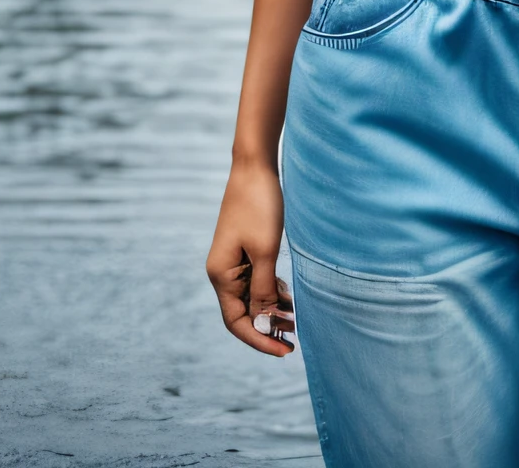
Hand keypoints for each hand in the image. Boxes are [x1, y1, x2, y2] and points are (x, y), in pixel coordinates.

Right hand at [205, 158, 296, 354]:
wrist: (255, 168)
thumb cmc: (259, 206)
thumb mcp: (265, 250)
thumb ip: (264, 288)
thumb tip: (266, 321)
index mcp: (221, 275)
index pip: (236, 322)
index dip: (259, 339)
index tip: (284, 350)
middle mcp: (223, 272)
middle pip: (243, 313)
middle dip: (268, 327)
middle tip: (295, 339)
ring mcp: (233, 262)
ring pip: (251, 298)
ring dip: (272, 311)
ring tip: (296, 321)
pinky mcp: (245, 251)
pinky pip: (256, 282)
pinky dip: (272, 292)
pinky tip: (289, 297)